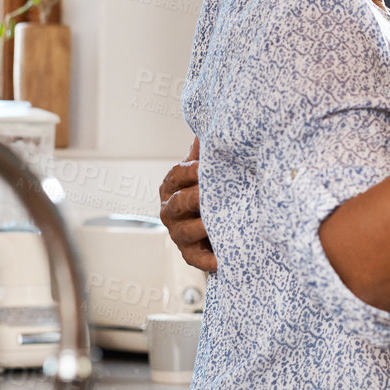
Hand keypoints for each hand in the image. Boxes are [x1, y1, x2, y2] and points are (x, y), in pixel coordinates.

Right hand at [158, 137, 216, 271]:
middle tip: (209, 194)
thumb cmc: (206, 195)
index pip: (176, 175)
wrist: (213, 229)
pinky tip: (220, 259)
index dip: (189, 170)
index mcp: (171, 187)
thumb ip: (201, 155)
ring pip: (186, 230)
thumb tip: (204, 130)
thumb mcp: (202, 174)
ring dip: (201, 226)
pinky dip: (206, 260)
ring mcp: (178, 233)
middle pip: (179, 202)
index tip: (203, 167)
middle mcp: (170, 210)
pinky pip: (195, 258)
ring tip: (215, 223)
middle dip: (195, 197)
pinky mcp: (188, 254)